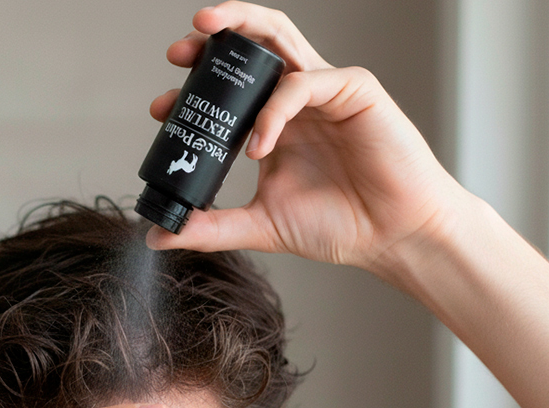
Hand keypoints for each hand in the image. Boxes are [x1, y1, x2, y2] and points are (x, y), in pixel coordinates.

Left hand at [145, 1, 470, 275]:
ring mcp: (326, 90)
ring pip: (280, 38)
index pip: (228, 87)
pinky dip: (274, 108)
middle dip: (212, 37)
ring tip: (204, 33)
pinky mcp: (356, 91)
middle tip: (176, 53)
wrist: (391, 238)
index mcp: (274, 122)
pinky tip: (258, 144)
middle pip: (253, 45)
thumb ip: (211, 227)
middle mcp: (297, 98)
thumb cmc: (339, 226)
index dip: (192, 88)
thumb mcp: (260, 225)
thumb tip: (157, 235)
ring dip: (241, 28)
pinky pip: (305, 83)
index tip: (160, 109)